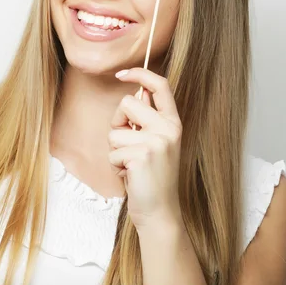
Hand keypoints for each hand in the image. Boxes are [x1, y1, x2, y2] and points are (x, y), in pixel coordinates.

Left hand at [109, 68, 183, 231]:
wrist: (159, 211)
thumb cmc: (151, 176)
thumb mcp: (156, 143)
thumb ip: (147, 120)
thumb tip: (135, 93)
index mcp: (172, 122)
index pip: (160, 86)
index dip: (140, 74)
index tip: (122, 73)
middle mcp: (168, 128)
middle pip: (125, 103)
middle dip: (117, 123)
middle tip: (128, 146)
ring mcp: (156, 142)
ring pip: (114, 132)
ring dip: (116, 151)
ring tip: (132, 166)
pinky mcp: (142, 156)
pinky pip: (112, 153)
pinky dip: (116, 167)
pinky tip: (131, 176)